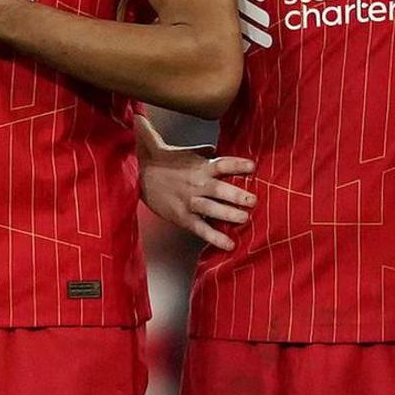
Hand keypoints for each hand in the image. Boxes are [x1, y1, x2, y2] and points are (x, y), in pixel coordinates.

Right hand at [142, 142, 257, 249]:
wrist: (141, 173)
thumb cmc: (167, 162)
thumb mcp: (189, 153)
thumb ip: (207, 153)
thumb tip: (219, 150)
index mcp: (201, 167)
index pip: (222, 164)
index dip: (237, 165)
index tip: (253, 166)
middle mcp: (197, 184)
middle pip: (218, 189)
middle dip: (236, 195)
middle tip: (252, 200)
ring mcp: (189, 201)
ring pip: (210, 208)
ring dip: (228, 214)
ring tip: (244, 219)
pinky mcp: (182, 217)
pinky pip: (200, 228)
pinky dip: (214, 237)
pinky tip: (229, 244)